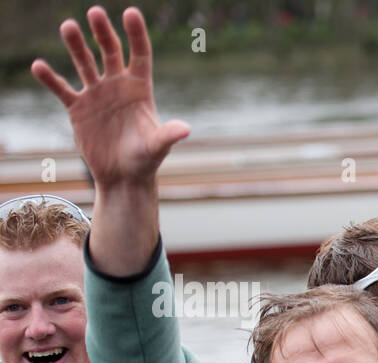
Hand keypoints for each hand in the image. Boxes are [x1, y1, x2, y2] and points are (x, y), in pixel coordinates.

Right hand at [31, 6, 188, 192]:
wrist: (123, 178)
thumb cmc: (145, 161)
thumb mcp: (157, 147)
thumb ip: (167, 135)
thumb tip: (185, 130)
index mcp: (140, 89)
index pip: (140, 55)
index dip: (136, 34)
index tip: (131, 12)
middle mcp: (118, 86)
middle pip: (110, 51)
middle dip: (103, 32)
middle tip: (95, 13)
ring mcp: (96, 94)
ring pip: (85, 63)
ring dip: (76, 46)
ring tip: (68, 26)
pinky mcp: (78, 107)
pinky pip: (61, 88)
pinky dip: (50, 78)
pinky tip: (38, 66)